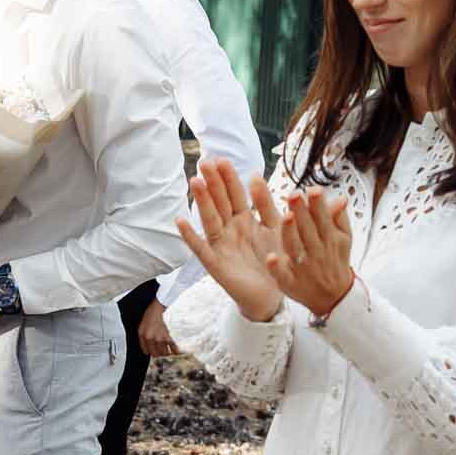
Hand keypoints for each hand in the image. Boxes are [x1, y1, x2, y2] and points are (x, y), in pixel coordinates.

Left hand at [137, 300, 178, 357]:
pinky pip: (173, 346)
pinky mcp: (168, 336)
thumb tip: (146, 352)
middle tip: (157, 350)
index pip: (148, 351)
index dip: (149, 352)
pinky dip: (175, 351)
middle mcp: (155, 339)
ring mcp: (162, 338)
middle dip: (157, 353)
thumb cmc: (147, 321)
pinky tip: (176, 352)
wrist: (155, 312)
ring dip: (164, 353)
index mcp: (146, 338)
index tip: (151, 350)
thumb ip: (142, 342)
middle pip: (157, 354)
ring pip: (165, 352)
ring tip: (164, 351)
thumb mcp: (140, 331)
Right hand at [175, 159, 284, 323]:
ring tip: (194, 182)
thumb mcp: (274, 228)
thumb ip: (265, 204)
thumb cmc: (272, 260)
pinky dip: (191, 236)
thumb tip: (254, 174)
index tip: (221, 159)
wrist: (271, 295)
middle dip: (213, 183)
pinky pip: (201, 249)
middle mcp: (229, 229)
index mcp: (244, 219)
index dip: (228, 178)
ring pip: (210, 219)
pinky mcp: (215, 264)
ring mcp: (220, 245)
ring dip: (202, 202)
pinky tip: (181, 221)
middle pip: (220, 202)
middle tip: (205, 162)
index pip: (235, 194)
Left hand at [269, 187, 355, 319]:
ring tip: (286, 217)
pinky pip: (282, 275)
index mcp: (328, 240)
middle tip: (294, 194)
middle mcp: (315, 252)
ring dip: (290, 233)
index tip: (312, 190)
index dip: (318, 205)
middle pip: (307, 230)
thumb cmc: (335, 262)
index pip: (322, 219)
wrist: (334, 297)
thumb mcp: (344, 240)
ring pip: (295, 247)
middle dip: (302, 212)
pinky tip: (270, 258)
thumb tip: (341, 198)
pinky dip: (277, 268)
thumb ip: (340, 218)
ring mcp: (302, 267)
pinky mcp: (290, 282)